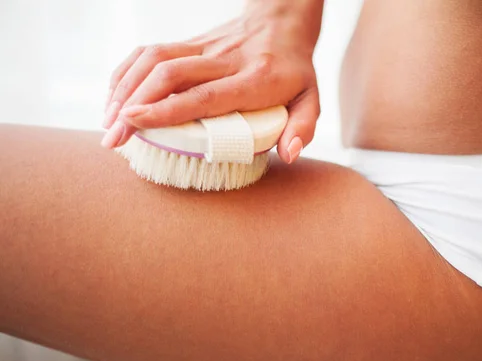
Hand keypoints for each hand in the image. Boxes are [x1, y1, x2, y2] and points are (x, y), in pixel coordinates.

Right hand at [101, 10, 320, 163]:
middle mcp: (224, 60)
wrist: (283, 21)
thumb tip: (290, 155)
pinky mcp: (192, 41)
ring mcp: (205, 47)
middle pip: (170, 75)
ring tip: (108, 121)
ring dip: (125, 88)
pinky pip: (152, 51)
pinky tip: (116, 95)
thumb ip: (303, 127)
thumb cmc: (296, 69)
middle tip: (112, 138)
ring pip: (155, 58)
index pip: (204, 95)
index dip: (167, 109)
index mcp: (254, 79)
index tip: (134, 123)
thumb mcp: (311, 98)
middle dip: (134, 105)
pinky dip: (129, 71)